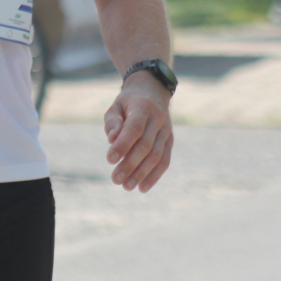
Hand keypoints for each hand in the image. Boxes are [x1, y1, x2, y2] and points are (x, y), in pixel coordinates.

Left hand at [103, 71, 173, 192]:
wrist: (153, 92)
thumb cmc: (128, 103)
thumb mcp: (116, 106)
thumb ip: (112, 122)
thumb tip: (112, 139)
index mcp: (143, 107)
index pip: (134, 129)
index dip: (122, 145)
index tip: (109, 160)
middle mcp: (158, 119)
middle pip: (145, 146)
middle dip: (130, 165)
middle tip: (115, 179)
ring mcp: (167, 130)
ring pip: (156, 156)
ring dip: (141, 174)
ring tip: (126, 186)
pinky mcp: (170, 140)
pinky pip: (165, 160)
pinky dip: (154, 176)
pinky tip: (142, 187)